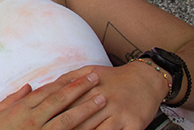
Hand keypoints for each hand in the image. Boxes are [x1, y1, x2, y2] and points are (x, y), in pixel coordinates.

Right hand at [0, 73, 105, 129]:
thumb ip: (11, 100)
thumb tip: (28, 86)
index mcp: (21, 109)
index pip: (47, 91)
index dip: (65, 82)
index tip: (80, 74)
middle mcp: (32, 120)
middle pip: (60, 101)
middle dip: (80, 88)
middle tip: (96, 79)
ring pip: (68, 120)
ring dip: (86, 108)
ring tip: (102, 99)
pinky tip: (95, 127)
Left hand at [48, 63, 168, 129]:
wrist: (147, 78)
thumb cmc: (114, 77)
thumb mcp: (91, 70)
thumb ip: (69, 78)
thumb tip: (46, 87)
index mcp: (91, 89)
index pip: (69, 105)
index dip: (56, 117)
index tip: (46, 124)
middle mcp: (105, 101)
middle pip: (82, 121)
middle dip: (68, 129)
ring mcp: (120, 114)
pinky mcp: (134, 124)